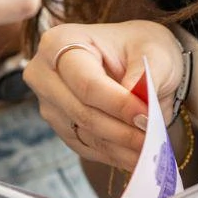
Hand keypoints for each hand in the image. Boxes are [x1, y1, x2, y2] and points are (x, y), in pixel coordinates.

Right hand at [25, 19, 184, 168]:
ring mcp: (49, 103)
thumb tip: (138, 111)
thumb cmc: (140, 46)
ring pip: (85, 133)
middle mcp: (44, 73)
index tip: (147, 117)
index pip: (86, 82)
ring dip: (120, 147)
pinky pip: (86, 147)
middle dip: (121, 130)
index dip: (118, 104)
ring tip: (151, 150)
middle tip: (153, 139)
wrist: (134, 57)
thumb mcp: (154, 51)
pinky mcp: (61, 126)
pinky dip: (114, 155)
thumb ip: (146, 77)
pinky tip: (137, 155)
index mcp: (61, 41)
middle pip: (81, 111)